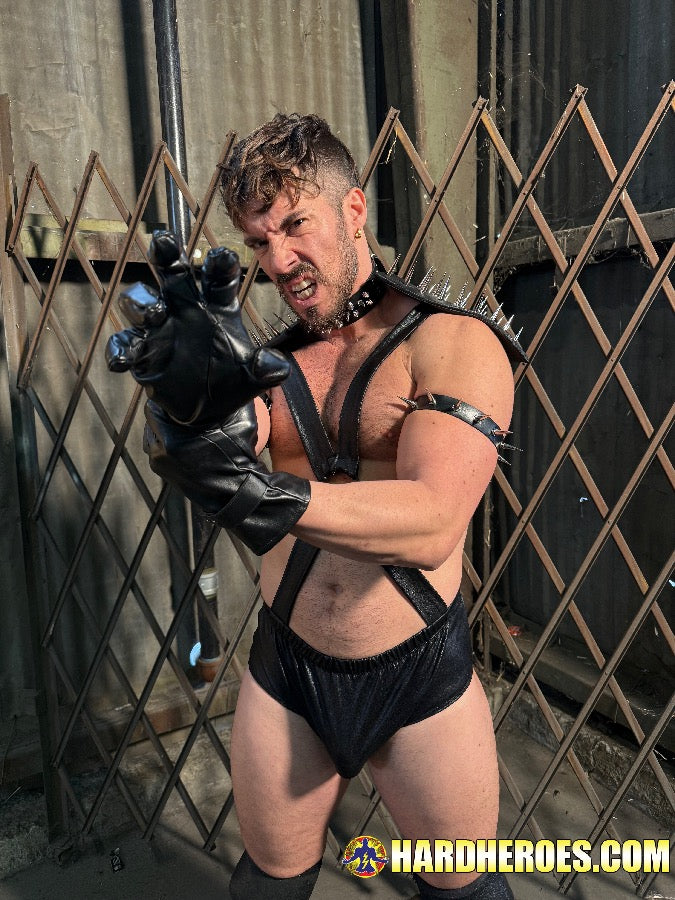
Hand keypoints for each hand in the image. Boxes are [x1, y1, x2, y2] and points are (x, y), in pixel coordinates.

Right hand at [105, 231, 289, 427]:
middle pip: (173, 274)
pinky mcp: (143, 352)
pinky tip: (124, 361)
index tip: (222, 256)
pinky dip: (121, 350)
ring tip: (154, 313)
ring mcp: (160, 328)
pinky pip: (124, 343)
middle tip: (163, 241)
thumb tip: (279, 368)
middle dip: (167, 256)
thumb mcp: (252, 377)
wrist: (207, 411)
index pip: (218, 277)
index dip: (219, 264)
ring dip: (142, 303)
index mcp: (217, 306)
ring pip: (140, 300)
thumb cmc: (230, 380)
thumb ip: (263, 368)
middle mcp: (186, 309)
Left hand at [143, 399, 309, 554]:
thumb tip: (230, 377)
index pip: (155, 404)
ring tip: (182, 419)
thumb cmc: (239, 458)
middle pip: (153, 417)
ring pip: (154, 433)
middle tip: (182, 403)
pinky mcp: (163, 472)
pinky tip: (183, 435)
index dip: (168, 394)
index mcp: (171, 438)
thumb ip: (229, 398)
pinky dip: (168, 439)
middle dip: (166, 409)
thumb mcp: (239, 420)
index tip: (179, 390)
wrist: (239, 493)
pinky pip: (159, 447)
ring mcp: (159, 463)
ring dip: (165, 424)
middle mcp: (159, 451)